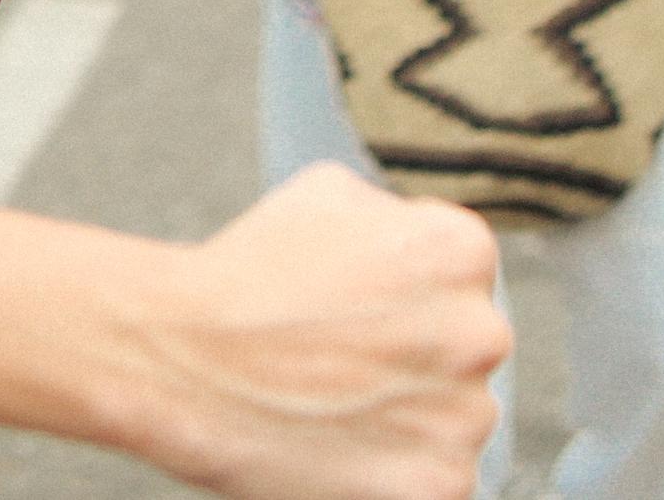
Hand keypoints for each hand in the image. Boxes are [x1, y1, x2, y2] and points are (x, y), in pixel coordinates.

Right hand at [128, 167, 506, 499]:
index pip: (461, 278)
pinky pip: (436, 477)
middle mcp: (481, 332)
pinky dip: (394, 471)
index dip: (406, 294)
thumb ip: (393, 216)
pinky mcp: (441, 483)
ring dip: (410, 416)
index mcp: (461, 252)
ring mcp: (465, 415)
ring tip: (335, 403)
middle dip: (413, 355)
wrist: (182, 359)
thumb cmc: (243, 277)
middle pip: (462, 349)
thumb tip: (411, 237)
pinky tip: (341, 443)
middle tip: (343, 360)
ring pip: (454, 417)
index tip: (365, 311)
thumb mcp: (326, 193)